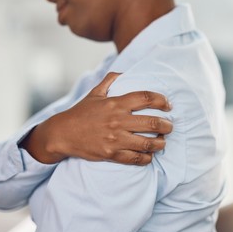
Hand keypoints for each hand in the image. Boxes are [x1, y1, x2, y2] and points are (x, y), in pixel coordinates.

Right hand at [20, 72, 172, 164]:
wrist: (62, 134)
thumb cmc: (81, 113)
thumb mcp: (94, 93)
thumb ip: (110, 80)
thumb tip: (125, 72)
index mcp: (115, 103)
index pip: (146, 98)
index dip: (162, 100)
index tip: (168, 105)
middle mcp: (118, 120)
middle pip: (152, 122)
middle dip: (167, 125)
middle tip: (169, 126)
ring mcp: (115, 139)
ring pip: (147, 143)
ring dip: (160, 143)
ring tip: (162, 142)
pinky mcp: (111, 154)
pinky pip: (135, 159)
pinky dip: (146, 158)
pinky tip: (149, 156)